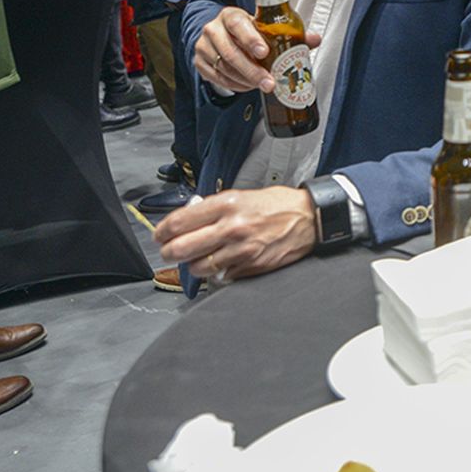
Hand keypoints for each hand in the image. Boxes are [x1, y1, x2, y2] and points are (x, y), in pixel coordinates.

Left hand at [154, 187, 317, 280]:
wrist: (310, 218)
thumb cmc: (277, 205)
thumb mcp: (242, 195)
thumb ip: (213, 208)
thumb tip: (187, 220)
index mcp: (227, 205)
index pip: (179, 222)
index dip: (162, 231)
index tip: (161, 235)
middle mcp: (232, 227)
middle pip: (181, 249)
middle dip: (170, 252)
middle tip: (171, 251)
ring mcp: (241, 250)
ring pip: (197, 267)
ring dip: (194, 265)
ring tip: (200, 257)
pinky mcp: (251, 266)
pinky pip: (221, 276)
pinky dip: (218, 271)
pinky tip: (224, 262)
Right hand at [194, 5, 321, 92]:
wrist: (224, 35)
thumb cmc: (250, 31)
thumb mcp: (267, 28)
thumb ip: (292, 33)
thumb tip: (315, 39)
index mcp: (230, 15)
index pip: (237, 24)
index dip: (250, 39)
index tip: (265, 52)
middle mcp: (213, 28)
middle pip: (230, 51)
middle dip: (252, 70)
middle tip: (269, 82)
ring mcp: (203, 46)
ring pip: (223, 67)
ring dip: (245, 80)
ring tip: (263, 85)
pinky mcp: (199, 62)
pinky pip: (216, 77)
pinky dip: (234, 84)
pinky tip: (248, 86)